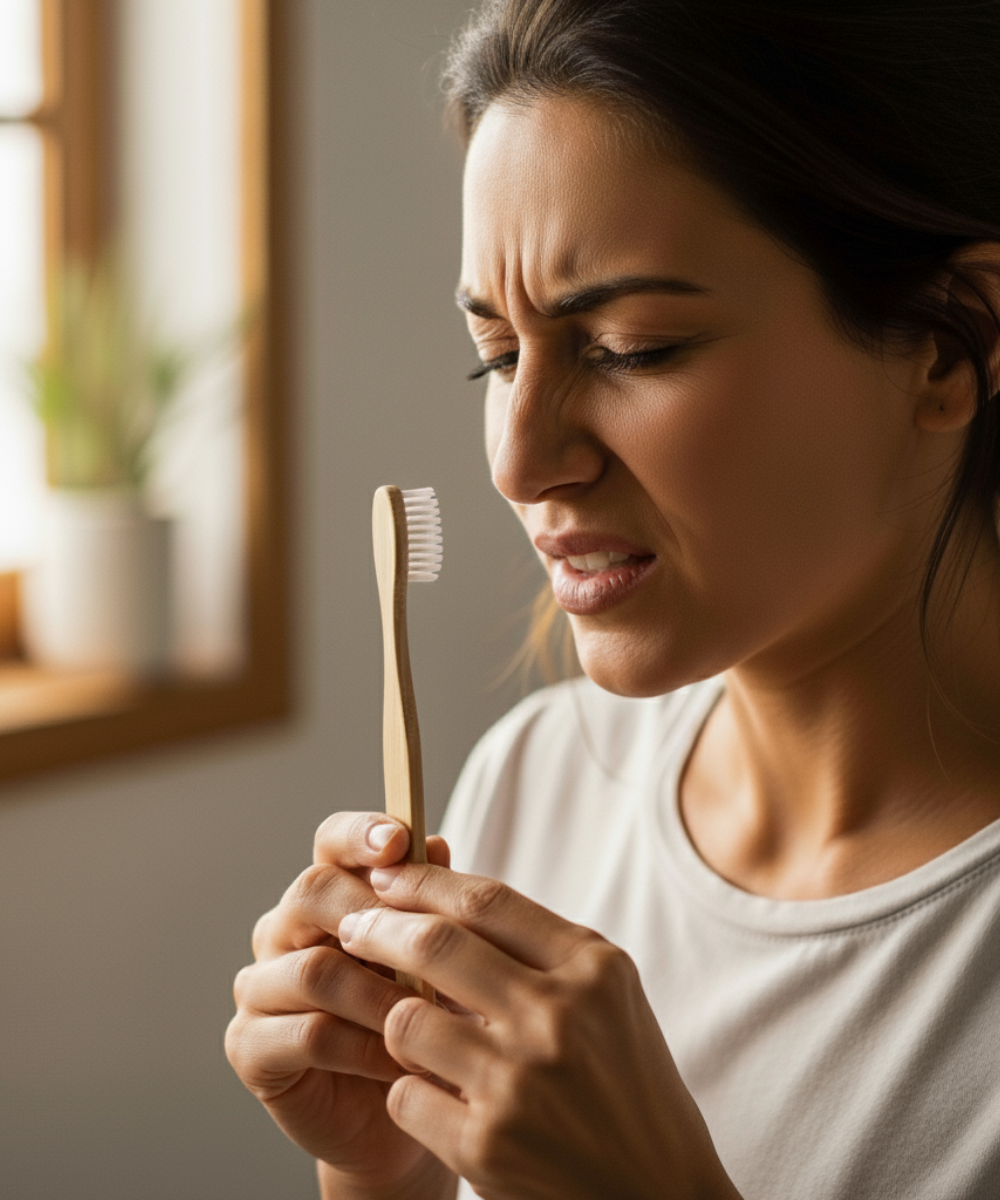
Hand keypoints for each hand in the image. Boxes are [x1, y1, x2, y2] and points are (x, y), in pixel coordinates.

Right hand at [225, 813, 455, 1198]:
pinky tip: (401, 1061)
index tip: (400, 842)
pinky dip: (363, 1047)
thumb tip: (434, 843)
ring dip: (380, 995)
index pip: (331, 842)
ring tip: (429, 1019)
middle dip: (374, 915)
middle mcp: (283, 931)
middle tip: (426, 947)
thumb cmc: (421, 1023)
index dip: (360, 834)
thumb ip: (429, 904)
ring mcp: (259, 988)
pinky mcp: (249, 1046)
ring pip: (314, 968)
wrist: (401, 1120)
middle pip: (312, 892)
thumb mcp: (437, 960)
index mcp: (328, 895)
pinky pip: (307, 1033)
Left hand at [337, 864, 741, 1199]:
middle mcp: (559, 1016)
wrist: (661, 1195)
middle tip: (352, 925)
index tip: (387, 872)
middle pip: (435, 944)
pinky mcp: (486, 1145)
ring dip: (393, 1019)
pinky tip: (431, 1096)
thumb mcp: (608, 1000)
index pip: (486, 900)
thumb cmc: (629, 1088)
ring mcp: (520, 1082)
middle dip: (379, 928)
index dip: (423, 880)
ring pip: (406, 1020)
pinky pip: (404, 1094)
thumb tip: (441, 901)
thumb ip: (541, 951)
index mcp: (594, 968)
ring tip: (403, 1026)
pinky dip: (407, 1091)